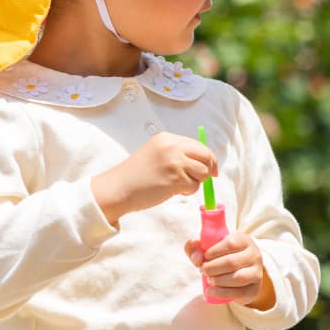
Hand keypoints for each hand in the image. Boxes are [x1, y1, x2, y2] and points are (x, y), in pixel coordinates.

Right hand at [93, 132, 216, 223]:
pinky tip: (172, 191)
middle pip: (206, 156)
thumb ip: (178, 153)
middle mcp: (172, 147)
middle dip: (208, 168)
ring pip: (203, 172)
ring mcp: (174, 162)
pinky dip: (187, 191)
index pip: (199, 145)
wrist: (118, 188)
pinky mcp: (176, 178)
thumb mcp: (156, 154)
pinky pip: (194, 186)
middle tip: (205, 178)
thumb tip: (206, 161)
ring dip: (195, 182)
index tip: (211, 168)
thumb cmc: (136, 175)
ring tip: (178, 185)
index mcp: (167, 138)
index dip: (208, 158)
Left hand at [185, 232, 272, 307]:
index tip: (204, 257)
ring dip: (218, 280)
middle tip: (203, 270)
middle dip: (212, 268)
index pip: (230, 243)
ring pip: (238, 277)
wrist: (240, 276)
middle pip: (231, 262)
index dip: (213, 251)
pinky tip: (210, 291)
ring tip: (209, 280)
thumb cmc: (222, 258)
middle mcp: (254, 255)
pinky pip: (239, 293)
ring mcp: (257, 273)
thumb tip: (196, 256)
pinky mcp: (254, 289)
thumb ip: (197, 249)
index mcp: (244, 241)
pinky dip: (221, 293)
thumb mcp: (210, 250)